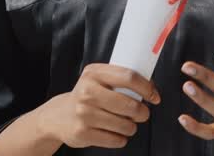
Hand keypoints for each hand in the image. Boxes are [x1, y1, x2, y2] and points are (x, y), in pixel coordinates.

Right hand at [36, 63, 160, 148]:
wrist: (59, 116)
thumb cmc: (86, 96)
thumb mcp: (98, 79)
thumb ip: (121, 80)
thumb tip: (151, 87)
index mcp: (94, 73)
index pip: (129, 77)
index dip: (147, 88)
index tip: (154, 96)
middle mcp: (87, 92)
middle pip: (130, 105)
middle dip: (142, 112)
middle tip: (142, 114)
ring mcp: (84, 113)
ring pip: (125, 125)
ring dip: (131, 127)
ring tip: (125, 124)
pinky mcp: (83, 133)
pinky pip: (116, 140)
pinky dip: (121, 138)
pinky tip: (114, 132)